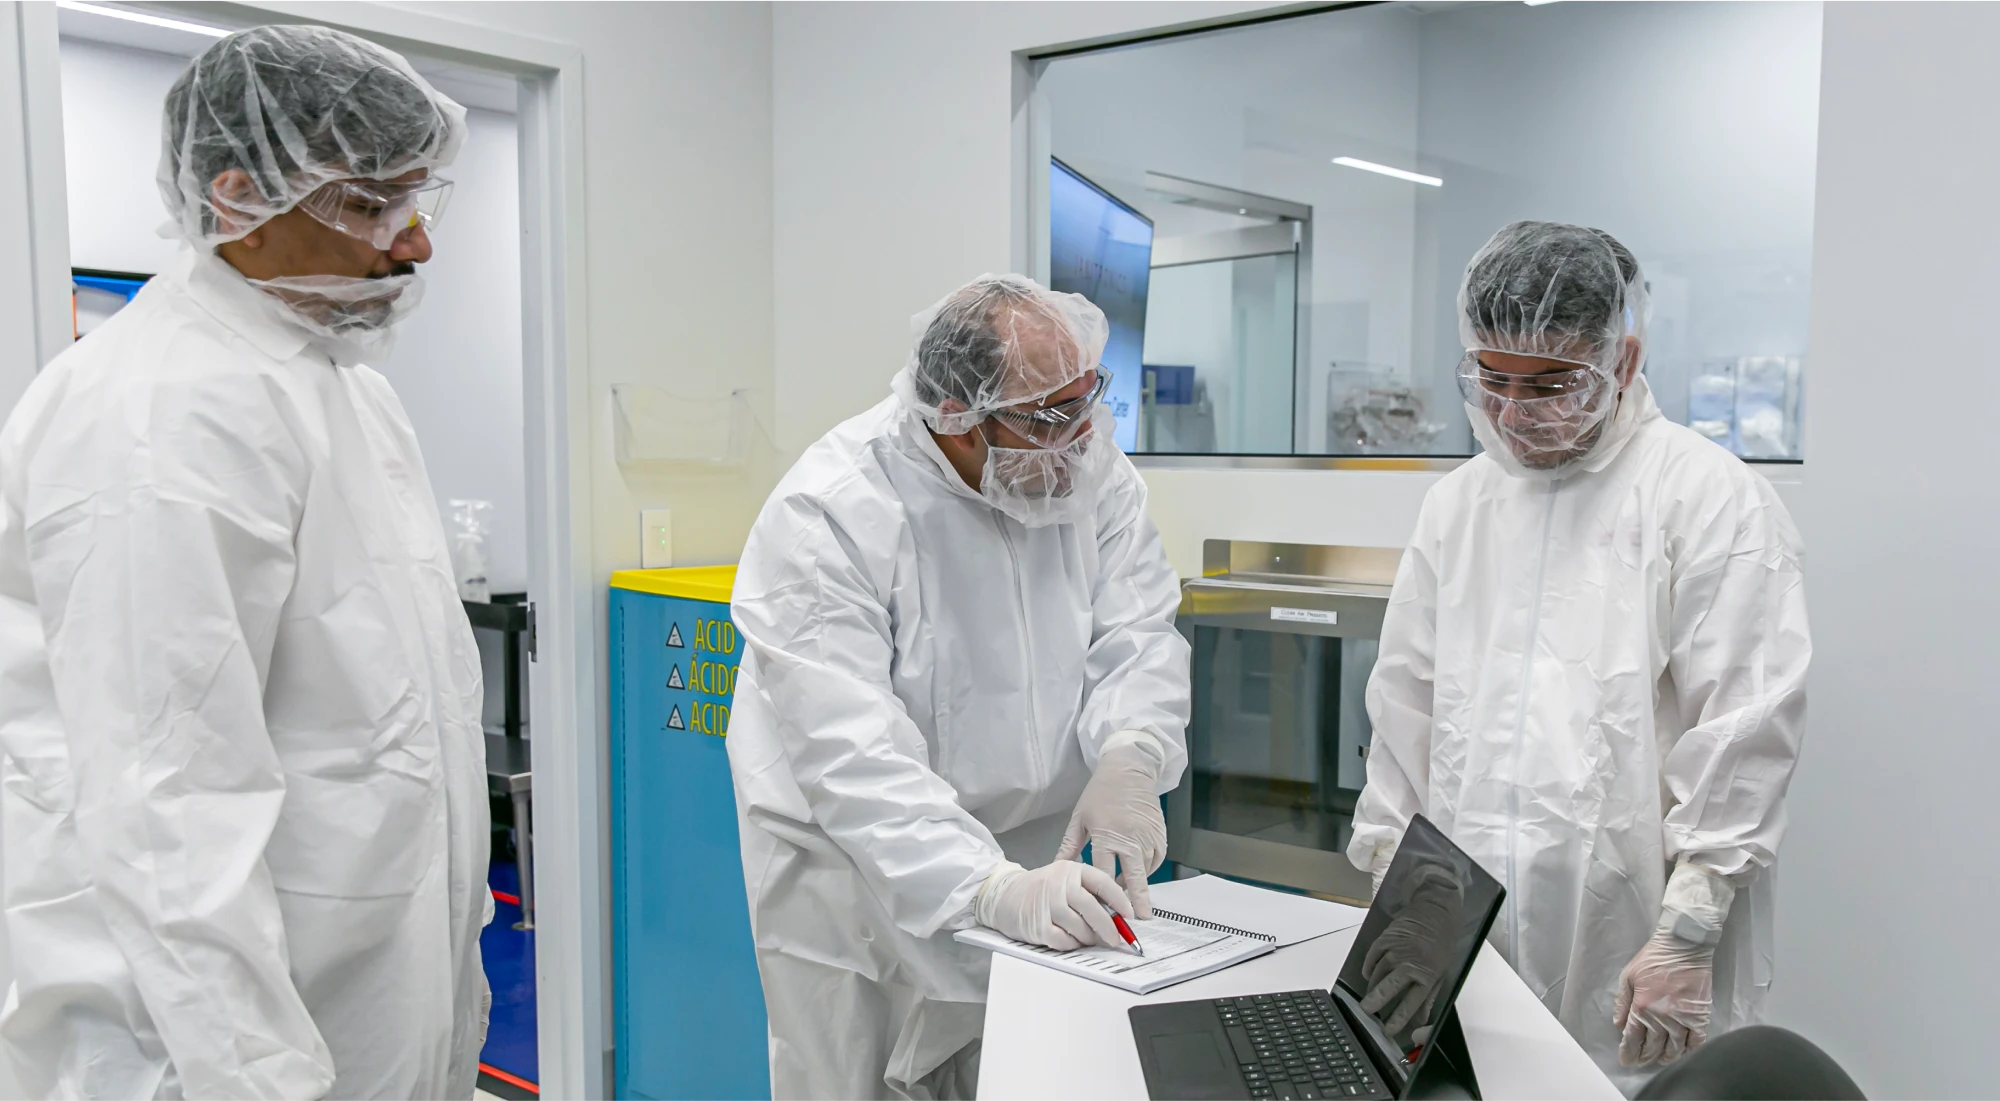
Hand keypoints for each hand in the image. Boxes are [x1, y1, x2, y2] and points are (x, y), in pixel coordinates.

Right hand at [976, 861, 1133, 950]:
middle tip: (1116, 938)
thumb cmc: (1039, 889)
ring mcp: (1047, 905)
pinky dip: (1072, 944)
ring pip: (1080, 928)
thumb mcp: (1063, 879)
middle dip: (1109, 927)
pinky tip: (1070, 939)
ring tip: (1088, 938)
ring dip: (1089, 938)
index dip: (1120, 901)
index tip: (1130, 915)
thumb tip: (1116, 916)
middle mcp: (1058, 884)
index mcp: (1070, 869)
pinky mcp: (1038, 925)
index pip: (1102, 883)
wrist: (1003, 895)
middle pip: (1092, 908)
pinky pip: (1065, 941)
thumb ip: (1088, 892)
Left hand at [1055, 739, 1165, 916]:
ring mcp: (1147, 836)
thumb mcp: (1079, 818)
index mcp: (1106, 835)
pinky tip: (1138, 871)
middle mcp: (1129, 838)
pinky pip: (1156, 859)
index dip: (1103, 894)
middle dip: (1136, 900)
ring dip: (1138, 884)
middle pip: (1133, 877)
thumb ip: (1070, 846)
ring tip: (1130, 897)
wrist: (1129, 769)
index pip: (1105, 873)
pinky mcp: (1160, 834)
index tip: (1103, 910)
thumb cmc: (1102, 791)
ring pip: (1146, 870)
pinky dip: (1149, 868)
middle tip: (1139, 919)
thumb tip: (1058, 868)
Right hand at [1359, 863, 1461, 1037]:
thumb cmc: (1442, 942)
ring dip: (1372, 986)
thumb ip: (1429, 996)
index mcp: (1427, 974)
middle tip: (1365, 1012)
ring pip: (1378, 972)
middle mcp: (1410, 963)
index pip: (1410, 1002)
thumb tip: (1421, 1020)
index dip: (1398, 1018)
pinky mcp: (1386, 937)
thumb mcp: (1442, 972)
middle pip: (1389, 986)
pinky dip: (1369, 967)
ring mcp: (1396, 949)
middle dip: (1376, 1001)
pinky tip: (1368, 975)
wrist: (1437, 910)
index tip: (1389, 1030)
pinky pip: (1373, 956)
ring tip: (1368, 998)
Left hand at [1613, 931, 1715, 1066]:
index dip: (1628, 1053)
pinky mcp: (1700, 1016)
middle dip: (1644, 1057)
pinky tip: (1683, 1053)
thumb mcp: (1628, 976)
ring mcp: (1683, 1018)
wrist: (1683, 946)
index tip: (1626, 1060)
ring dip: (1666, 1058)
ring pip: (1674, 1048)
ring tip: (1660, 1060)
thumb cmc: (1653, 958)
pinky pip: (1696, 1041)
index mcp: (1641, 1007)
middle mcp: (1662, 1017)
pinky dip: (1689, 1051)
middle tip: (1640, 1062)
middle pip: (1652, 1047)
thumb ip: (1622, 1002)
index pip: (1633, 1038)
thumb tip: (1618, 1024)